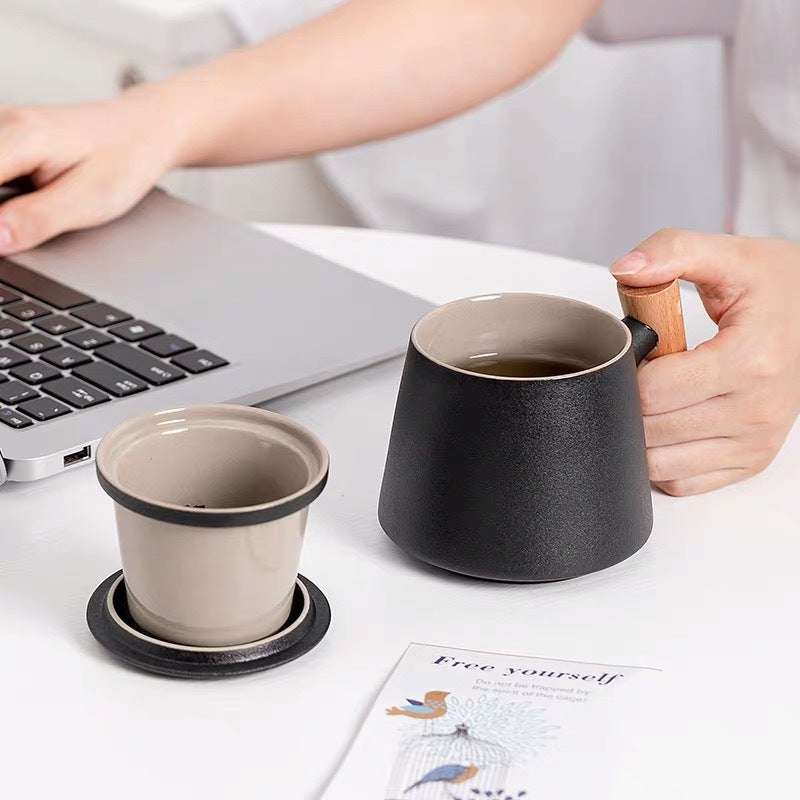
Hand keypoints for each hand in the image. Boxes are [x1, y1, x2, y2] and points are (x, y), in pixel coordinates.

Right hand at [0, 91, 183, 253]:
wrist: (142, 130)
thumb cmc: (125, 161)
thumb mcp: (90, 201)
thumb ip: (36, 220)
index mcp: (18, 137)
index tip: (2, 238)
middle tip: (27, 224)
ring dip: (0, 209)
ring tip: (33, 214)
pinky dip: (0, 197)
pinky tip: (14, 211)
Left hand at [611, 228, 799, 495]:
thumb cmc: (775, 290)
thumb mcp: (728, 254)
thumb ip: (671, 251)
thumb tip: (625, 268)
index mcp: (751, 361)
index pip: (652, 392)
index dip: (626, 373)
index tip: (633, 354)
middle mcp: (756, 411)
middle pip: (650, 431)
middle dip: (629, 401)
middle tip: (644, 372)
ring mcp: (755, 442)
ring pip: (659, 463)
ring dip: (641, 434)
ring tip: (655, 397)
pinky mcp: (750, 461)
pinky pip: (682, 481)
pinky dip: (662, 459)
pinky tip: (668, 425)